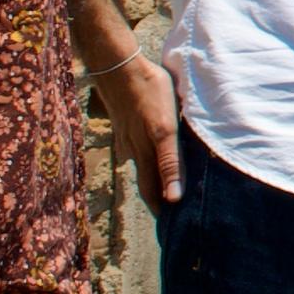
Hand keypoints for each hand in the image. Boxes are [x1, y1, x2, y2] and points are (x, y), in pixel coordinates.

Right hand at [85, 52, 179, 204]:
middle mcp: (133, 150)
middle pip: (146, 182)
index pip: (153, 193)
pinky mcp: (124, 125)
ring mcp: (126, 137)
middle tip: (170, 215)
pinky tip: (152, 155)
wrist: (119, 66)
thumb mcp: (166, 128)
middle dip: (157, 200)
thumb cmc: (149, 92)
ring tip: (165, 188)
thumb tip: (173, 197)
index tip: (171, 228)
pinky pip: (136, 149)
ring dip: (152, 179)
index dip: (161, 210)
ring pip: (141, 165)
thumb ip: (170, 162)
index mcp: (146, 153)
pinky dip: (146, 159)